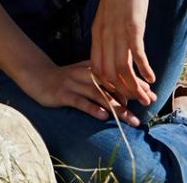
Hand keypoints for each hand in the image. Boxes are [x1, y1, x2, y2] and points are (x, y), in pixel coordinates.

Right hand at [20, 57, 141, 125]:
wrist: (36, 75)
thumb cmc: (64, 78)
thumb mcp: (83, 74)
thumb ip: (102, 80)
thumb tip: (125, 92)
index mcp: (91, 68)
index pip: (116, 75)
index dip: (134, 84)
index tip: (151, 93)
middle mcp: (84, 75)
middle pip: (111, 85)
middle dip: (131, 95)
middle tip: (148, 104)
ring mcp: (73, 84)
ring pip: (98, 94)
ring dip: (116, 107)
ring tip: (130, 118)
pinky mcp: (62, 94)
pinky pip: (79, 101)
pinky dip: (91, 108)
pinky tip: (102, 116)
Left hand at [91, 0, 157, 107]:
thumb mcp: (110, 16)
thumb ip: (111, 34)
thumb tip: (118, 52)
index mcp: (97, 33)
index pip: (96, 68)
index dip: (107, 86)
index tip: (119, 97)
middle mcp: (104, 35)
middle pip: (108, 73)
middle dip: (123, 92)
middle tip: (137, 103)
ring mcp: (117, 30)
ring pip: (122, 68)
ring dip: (135, 86)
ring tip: (147, 97)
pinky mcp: (133, 25)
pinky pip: (136, 53)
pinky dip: (143, 69)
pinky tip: (151, 77)